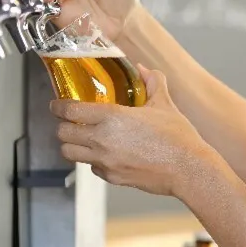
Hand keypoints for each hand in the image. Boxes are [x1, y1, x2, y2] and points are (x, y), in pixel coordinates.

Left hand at [49, 65, 219, 196]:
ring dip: (72, 145)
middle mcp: (102, 140)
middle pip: (63, 133)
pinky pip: (92, 168)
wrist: (188, 169)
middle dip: (62, 125)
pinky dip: (93, 161)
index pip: (70, 111)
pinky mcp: (113, 177)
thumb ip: (152, 82)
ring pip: (70, 154)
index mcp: (112, 117)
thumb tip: (143, 69)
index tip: (56, 104)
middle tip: (69, 121)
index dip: (58, 106)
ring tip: (81, 138)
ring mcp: (106, 161)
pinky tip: (105, 154)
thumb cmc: (177, 137)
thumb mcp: (164, 103)